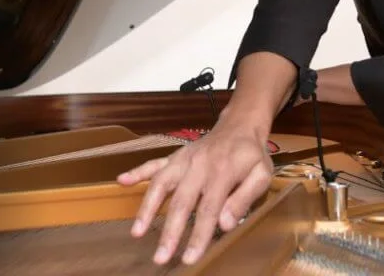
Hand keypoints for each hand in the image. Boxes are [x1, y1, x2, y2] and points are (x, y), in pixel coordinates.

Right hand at [117, 125, 272, 264]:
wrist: (240, 125)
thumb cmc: (251, 155)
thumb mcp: (261, 174)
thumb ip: (245, 198)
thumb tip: (225, 223)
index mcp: (222, 173)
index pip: (208, 210)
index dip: (198, 236)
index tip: (189, 258)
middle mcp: (198, 167)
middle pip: (181, 203)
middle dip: (169, 232)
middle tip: (161, 257)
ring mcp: (184, 161)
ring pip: (161, 184)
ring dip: (147, 208)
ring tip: (137, 232)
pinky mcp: (175, 157)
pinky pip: (154, 164)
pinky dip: (137, 172)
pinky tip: (122, 181)